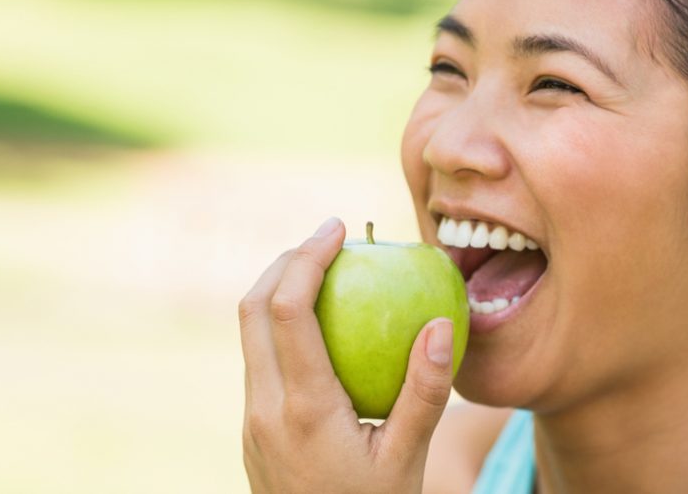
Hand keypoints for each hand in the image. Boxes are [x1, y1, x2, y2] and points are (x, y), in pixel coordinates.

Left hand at [239, 217, 455, 492]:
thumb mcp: (408, 458)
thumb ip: (425, 392)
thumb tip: (438, 323)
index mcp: (303, 409)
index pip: (287, 312)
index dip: (306, 258)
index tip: (335, 229)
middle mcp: (265, 409)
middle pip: (252, 310)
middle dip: (285, 261)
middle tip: (330, 240)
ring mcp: (252, 421)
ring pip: (249, 335)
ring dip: (280, 292)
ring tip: (328, 275)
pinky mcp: (254, 430)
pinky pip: (260, 361)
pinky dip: (282, 327)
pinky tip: (325, 330)